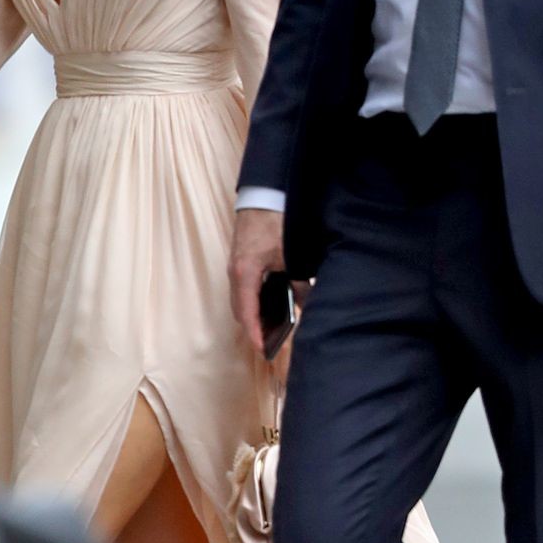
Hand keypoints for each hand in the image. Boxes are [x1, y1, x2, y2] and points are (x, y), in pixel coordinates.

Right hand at [229, 208, 287, 354]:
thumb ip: (298, 282)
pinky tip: (270, 305)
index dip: (256, 334)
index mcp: (245, 273)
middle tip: (271, 344)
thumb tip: (306, 305)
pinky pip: (243, 289)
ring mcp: (235, 266)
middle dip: (254, 329)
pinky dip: (253, 301)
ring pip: (241, 301)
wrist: (264, 194)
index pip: (247, 313)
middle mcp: (235, 272)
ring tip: (271, 329)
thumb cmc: (276, 222)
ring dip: (253, 315)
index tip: (265, 349)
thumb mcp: (292, 255)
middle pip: (240, 311)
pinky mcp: (239, 261)